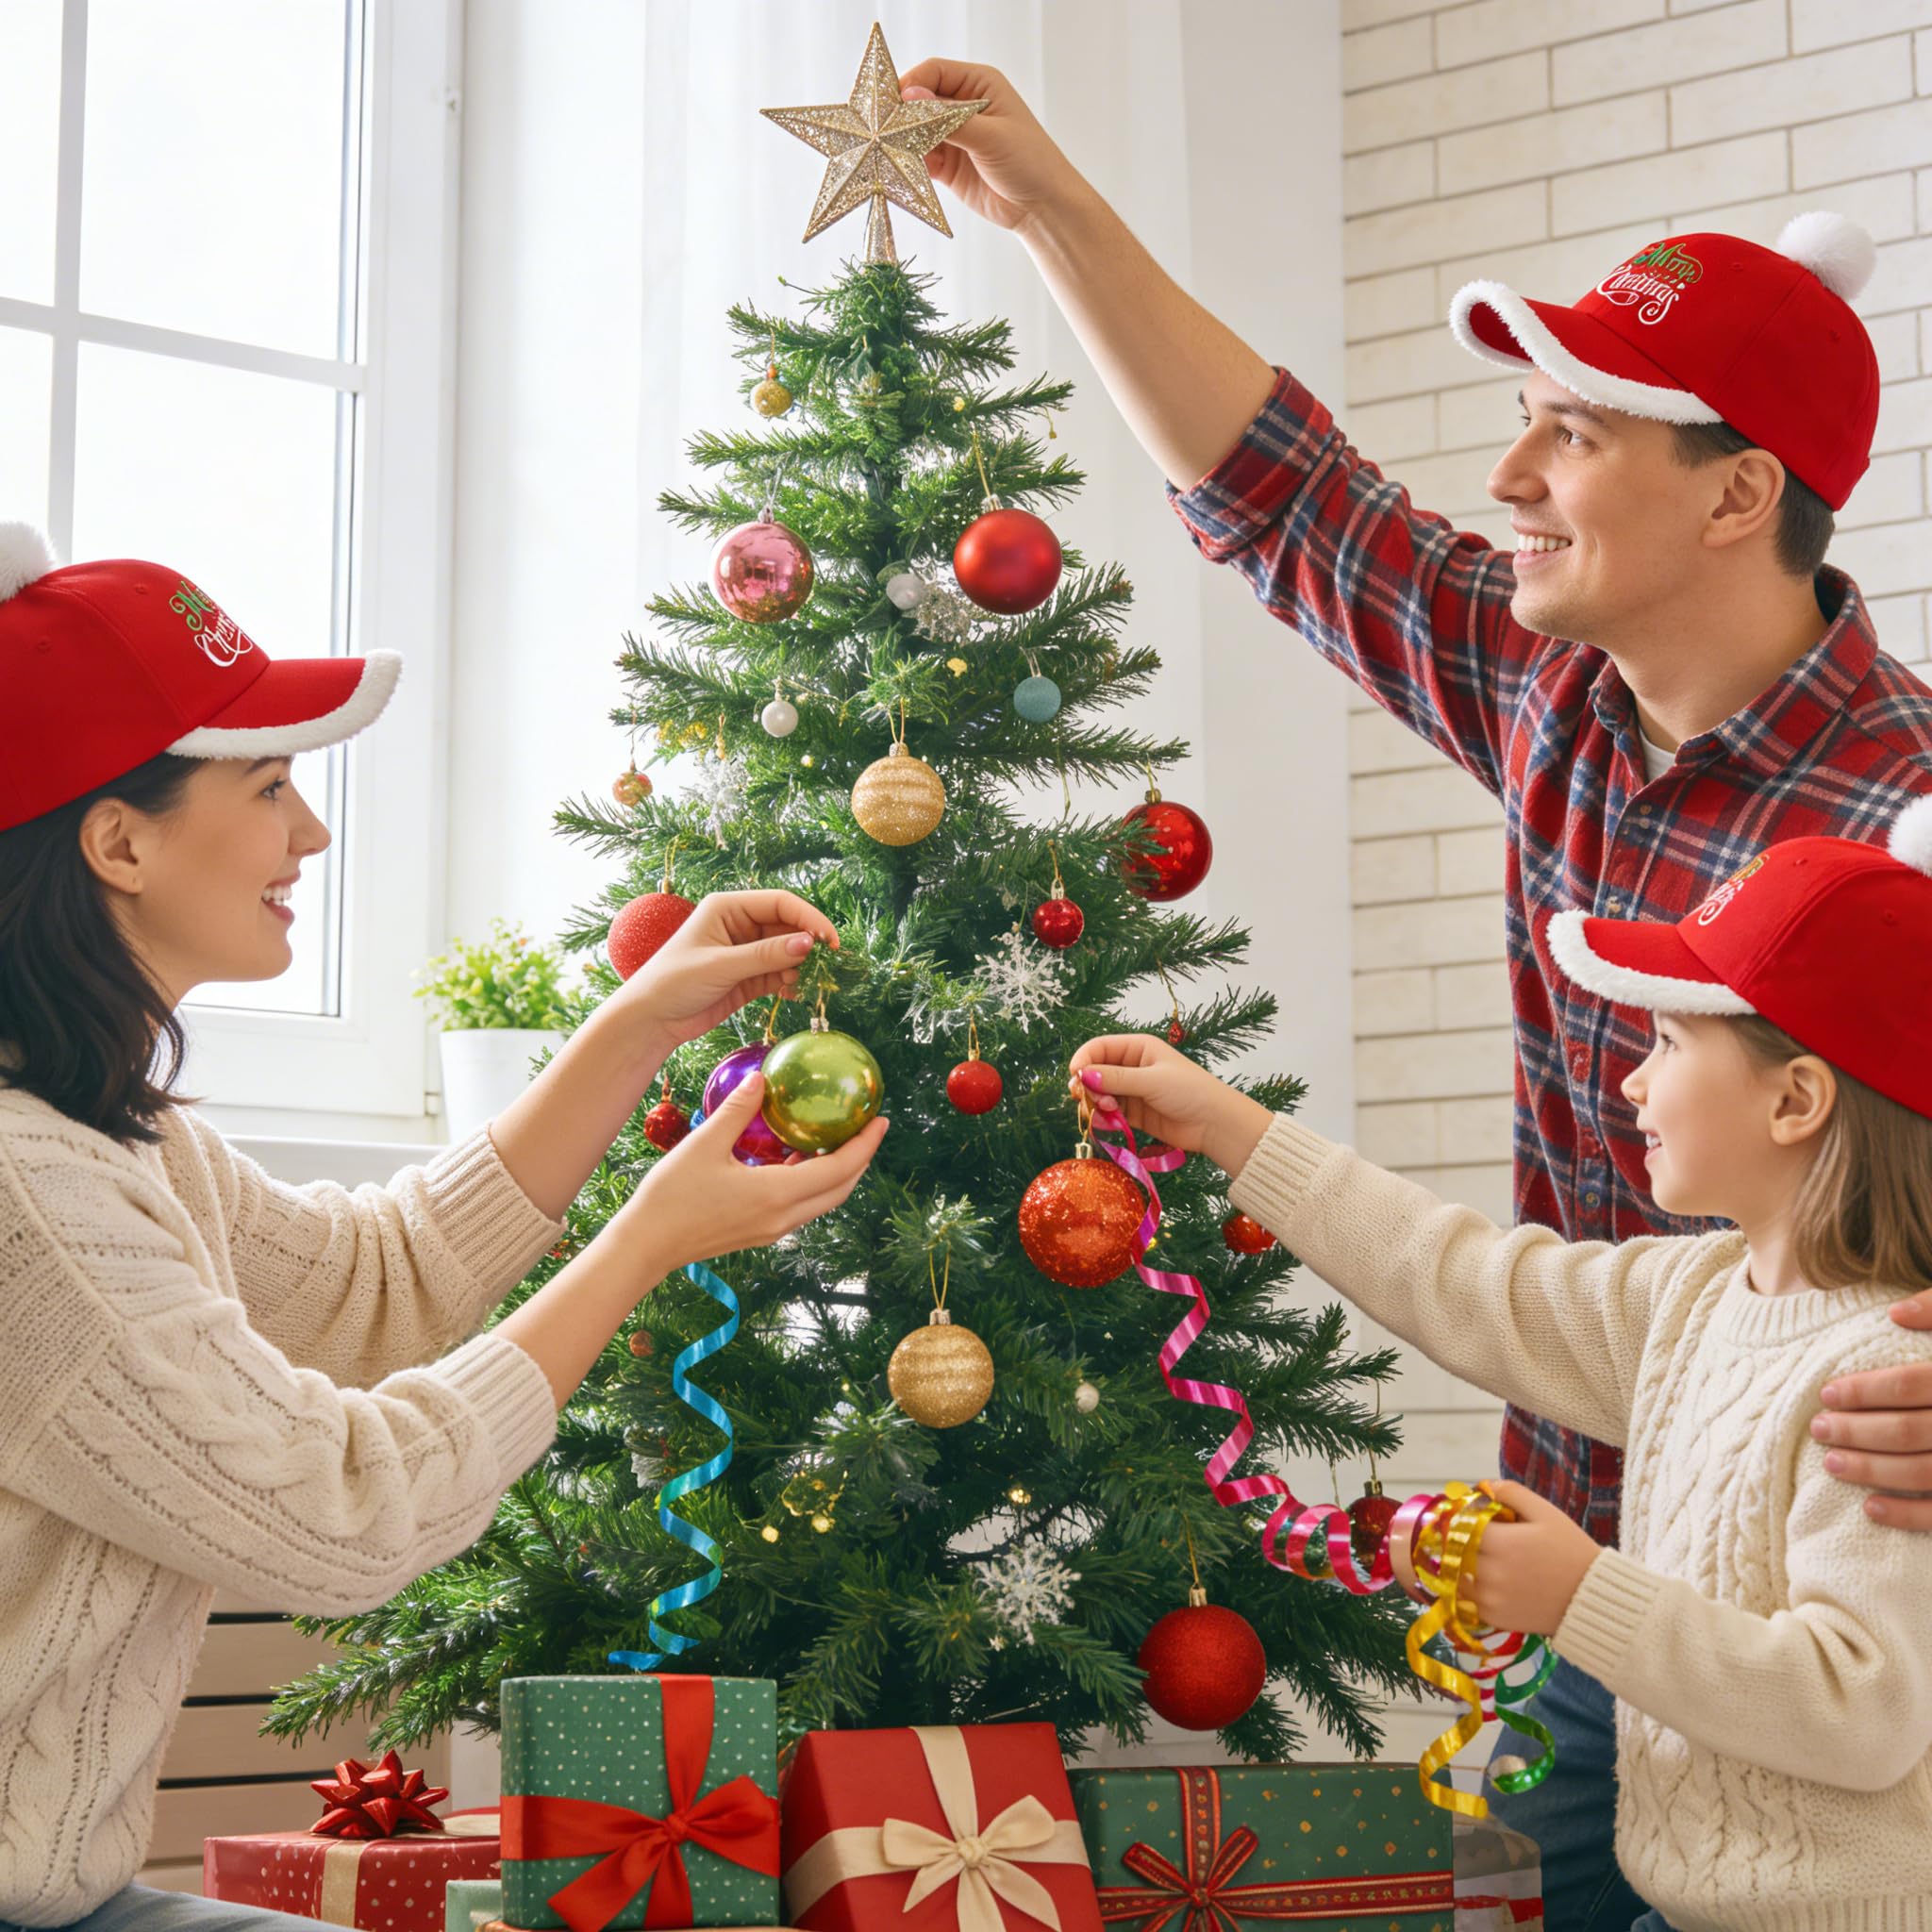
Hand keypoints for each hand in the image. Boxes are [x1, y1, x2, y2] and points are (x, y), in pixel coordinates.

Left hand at [609, 890, 838, 1053]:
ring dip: (801, 965)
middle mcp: (739, 925)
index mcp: (728, 907)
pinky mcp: (748, 977)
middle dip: (808, 944)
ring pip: (786, 952)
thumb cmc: (674, 982)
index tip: (829, 941)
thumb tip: (809, 944)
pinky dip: (791, 982)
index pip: (779, 903)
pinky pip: (780, 974)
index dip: (808, 918)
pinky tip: (795, 994)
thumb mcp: (721, 966)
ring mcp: (745, 951)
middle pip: (787, 926)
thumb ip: (766, 955)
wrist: (650, 1020)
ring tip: (808, 982)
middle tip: (828, 965)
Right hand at [617, 1071, 885, 1274]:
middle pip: (841, 1189)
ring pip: (822, 1200)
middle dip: (860, 1158)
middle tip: (868, 1127)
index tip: (880, 1120)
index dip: (864, 1145)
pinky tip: (797, 1156)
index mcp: (777, 1195)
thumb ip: (738, 1111)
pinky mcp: (760, 1232)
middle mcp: (784, 1217)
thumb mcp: (704, 1145)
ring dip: (837, 1171)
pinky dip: (812, 1182)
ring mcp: (773, 1229)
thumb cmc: (671, 1196)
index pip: (839, 1169)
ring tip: (837, 1138)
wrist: (646, 1245)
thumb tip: (764, 1079)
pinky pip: (801, 1206)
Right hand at [898, 60, 1085, 235]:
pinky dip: (908, 163)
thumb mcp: (990, 135)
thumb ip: (949, 118)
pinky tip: (898, 168)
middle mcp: (963, 106)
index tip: (893, 101)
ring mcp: (954, 137)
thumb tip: (911, 96)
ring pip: (916, 131)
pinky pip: (920, 159)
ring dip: (902, 141)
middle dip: (901, 114)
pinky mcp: (948, 166)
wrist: (1042, 208)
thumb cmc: (1030, 161)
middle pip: (920, 102)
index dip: (911, 83)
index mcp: (978, 84)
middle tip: (881, 128)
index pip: (934, 73)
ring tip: (887, 150)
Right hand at [1066, 1034, 1272, 1175]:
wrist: (1214, 1123)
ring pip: (1099, 1094)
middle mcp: (1131, 1067)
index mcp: (1138, 1048)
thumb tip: (1083, 1075)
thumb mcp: (1151, 1080)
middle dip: (1088, 1084)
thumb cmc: (1189, 1091)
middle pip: (1095, 1071)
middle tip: (1085, 1099)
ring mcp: (1131, 1091)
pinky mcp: (1133, 1114)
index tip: (1075, 1076)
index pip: (1100, 1047)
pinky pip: (1108, 1113)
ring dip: (1096, 1103)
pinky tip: (1109, 1123)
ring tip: (1108, 1112)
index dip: (1084, 1059)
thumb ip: (1116, 1078)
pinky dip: (1103, 1118)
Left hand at [1458, 1481, 1601, 1639]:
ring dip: (1462, 1566)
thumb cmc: (1571, 1550)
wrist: (1592, 1598)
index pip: (1458, 1525)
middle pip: (1455, 1550)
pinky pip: (1468, 1600)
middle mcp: (1490, 1572)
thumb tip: (1483, 1485)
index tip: (1468, 1516)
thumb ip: (1511, 1492)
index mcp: (1501, 1542)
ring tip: (1483, 1560)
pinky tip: (1490, 1581)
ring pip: (1457, 1576)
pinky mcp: (1495, 1618)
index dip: (1461, 1518)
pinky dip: (1472, 1589)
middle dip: (1461, 1541)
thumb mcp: (1545, 1512)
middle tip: (1476, 1537)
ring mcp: (1490, 1598)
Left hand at [1813, 1305, 1931, 1529]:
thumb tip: (1895, 1313)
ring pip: (1923, 1472)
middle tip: (1819, 1428)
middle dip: (1857, 1431)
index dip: (1865, 1390)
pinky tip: (1871, 1508)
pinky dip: (1908, 1516)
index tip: (1827, 1392)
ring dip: (1872, 1471)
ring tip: (1832, 1463)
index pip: (1910, 1384)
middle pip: (1910, 1431)